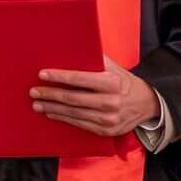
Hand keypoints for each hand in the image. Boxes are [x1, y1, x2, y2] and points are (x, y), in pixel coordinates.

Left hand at [31, 60, 162, 137]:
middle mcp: (110, 101)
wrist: (146, 104)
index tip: (42, 74)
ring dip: (52, 108)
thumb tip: (70, 49)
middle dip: (50, 94)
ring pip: (73, 113)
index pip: (80, 79)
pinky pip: (79, 124)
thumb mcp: (114, 68)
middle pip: (73, 98)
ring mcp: (108, 119)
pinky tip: (52, 113)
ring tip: (37, 103)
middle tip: (34, 91)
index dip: (59, 76)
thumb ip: (95, 60)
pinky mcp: (105, 130)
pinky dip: (63, 118)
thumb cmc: (124, 82)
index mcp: (111, 83)